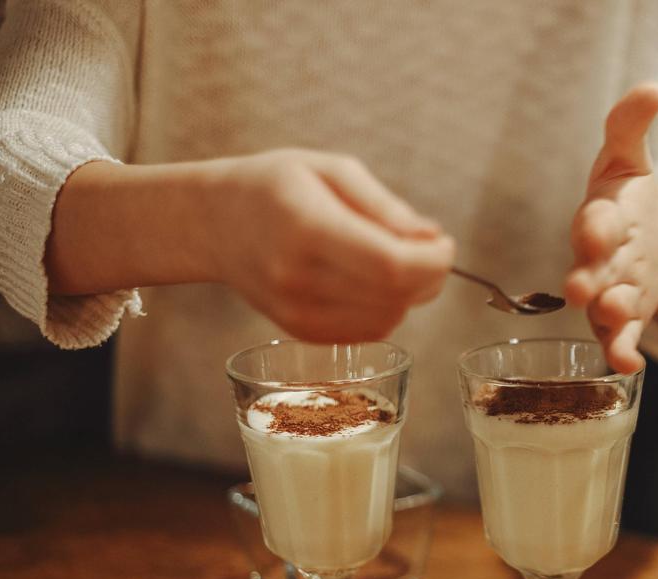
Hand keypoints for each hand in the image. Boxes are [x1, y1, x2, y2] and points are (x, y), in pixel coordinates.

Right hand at [51, 149, 454, 342]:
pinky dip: (387, 308)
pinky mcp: (301, 330)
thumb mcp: (331, 170)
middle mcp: (298, 278)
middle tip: (429, 247)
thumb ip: (384, 206)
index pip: (391, 265)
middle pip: (395, 296)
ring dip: (410, 293)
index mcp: (307, 228)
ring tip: (397, 258)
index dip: (433, 260)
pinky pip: (368, 330)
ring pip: (388, 318)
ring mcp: (296, 312)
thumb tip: (430, 238)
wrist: (214, 222)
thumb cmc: (276, 185)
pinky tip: (375, 280)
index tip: (443, 242)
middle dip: (430, 274)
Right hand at [565, 84, 657, 372]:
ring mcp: (610, 293)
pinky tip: (631, 366)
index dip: (596, 224)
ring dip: (608, 315)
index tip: (600, 224)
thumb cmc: (628, 202)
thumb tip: (652, 88)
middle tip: (582, 288)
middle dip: (586, 278)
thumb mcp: (630, 161)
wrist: (648, 243)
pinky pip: (620, 340)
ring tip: (614, 317)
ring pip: (604, 308)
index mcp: (600, 218)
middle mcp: (599, 260)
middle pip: (590, 269)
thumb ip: (631, 126)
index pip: (595, 220)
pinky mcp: (625, 321)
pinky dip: (622, 353)